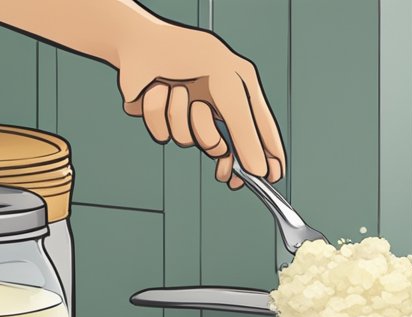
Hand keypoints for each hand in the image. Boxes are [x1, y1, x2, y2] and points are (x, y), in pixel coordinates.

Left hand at [116, 23, 284, 188]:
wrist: (140, 42)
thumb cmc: (188, 53)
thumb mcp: (228, 90)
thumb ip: (245, 131)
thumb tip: (257, 169)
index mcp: (240, 93)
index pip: (261, 132)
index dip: (268, 157)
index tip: (271, 179)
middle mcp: (216, 107)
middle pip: (223, 147)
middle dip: (216, 147)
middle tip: (225, 174)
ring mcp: (188, 115)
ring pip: (188, 140)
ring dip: (180, 116)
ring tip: (177, 90)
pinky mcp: (161, 118)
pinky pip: (162, 133)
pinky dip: (157, 112)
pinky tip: (157, 90)